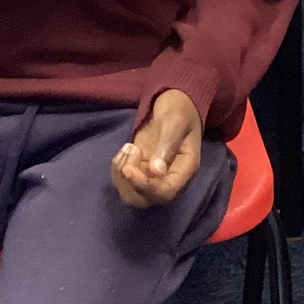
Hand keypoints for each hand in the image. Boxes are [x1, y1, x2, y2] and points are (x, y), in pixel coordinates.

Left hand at [113, 89, 203, 207]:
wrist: (174, 102)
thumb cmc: (179, 108)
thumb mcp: (175, 120)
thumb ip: (168, 144)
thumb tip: (157, 171)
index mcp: (185, 169)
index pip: (165, 193)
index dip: (144, 187)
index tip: (128, 169)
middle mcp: (169, 179)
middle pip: (145, 201)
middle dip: (129, 183)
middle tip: (129, 152)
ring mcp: (153, 176)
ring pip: (131, 194)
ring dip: (121, 175)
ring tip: (128, 147)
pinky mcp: (140, 170)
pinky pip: (123, 181)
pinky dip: (117, 167)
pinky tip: (126, 148)